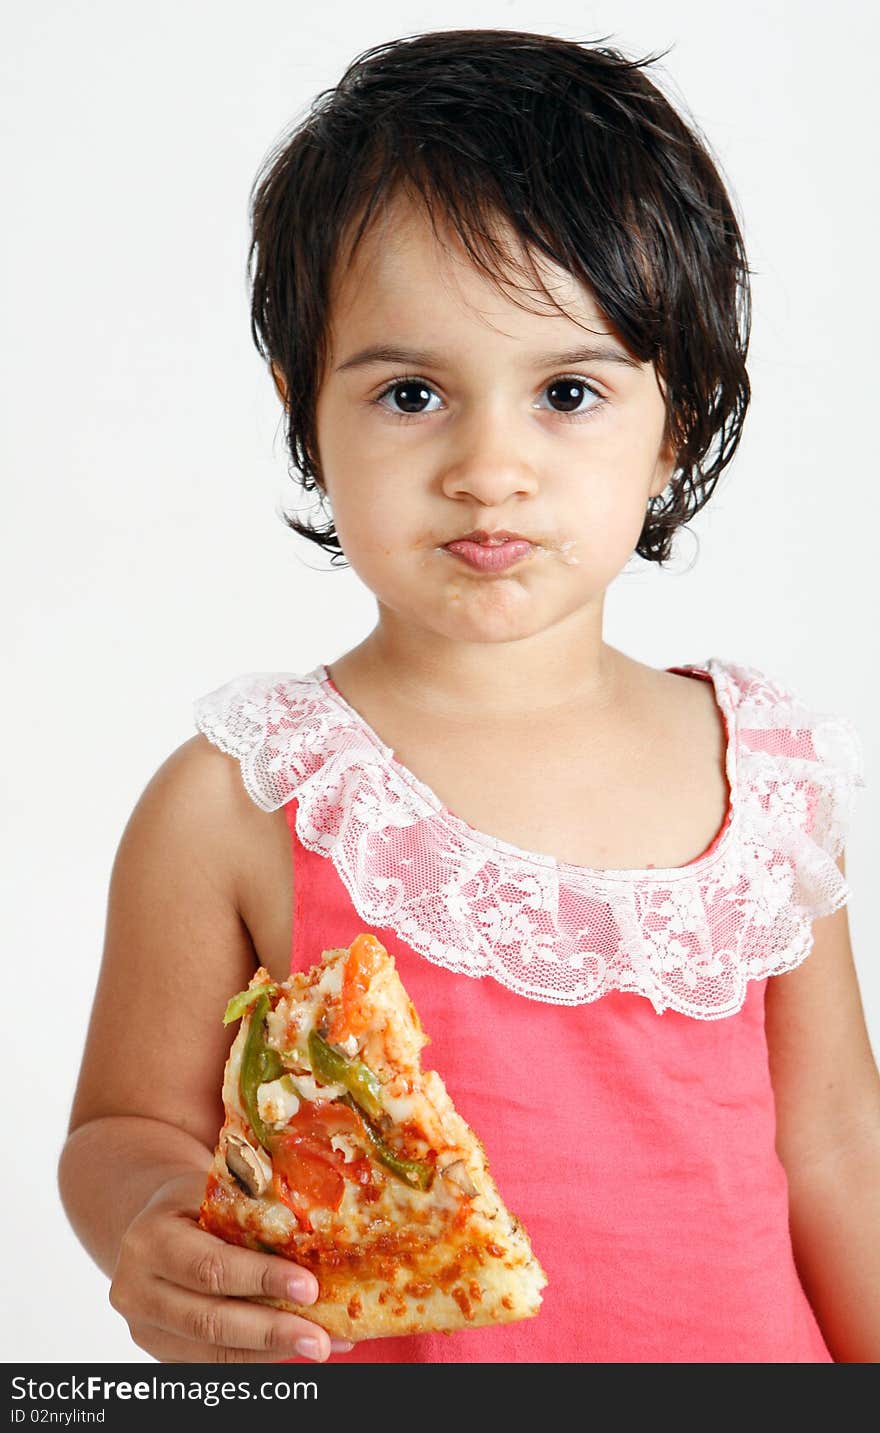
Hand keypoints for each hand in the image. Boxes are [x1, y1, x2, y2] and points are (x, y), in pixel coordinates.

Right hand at [109, 1171, 351, 1362]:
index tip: (309, 1287)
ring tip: (322, 1344)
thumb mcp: (210, 1189)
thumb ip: (249, 1208)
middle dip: (271, 1331)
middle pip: (210, 1320)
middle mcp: (138, 1291)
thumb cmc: (192, 1203)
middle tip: (322, 1338)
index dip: (260, 1280)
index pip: (209, 1267)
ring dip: (272, 1352)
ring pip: (214, 1352)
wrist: (150, 1227)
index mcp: (150, 1241)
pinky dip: (260, 1357)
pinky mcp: (163, 1351)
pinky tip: (297, 1345)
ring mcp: (147, 1328)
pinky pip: (215, 1363)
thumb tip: (320, 1230)